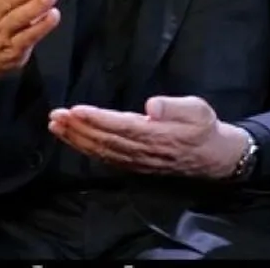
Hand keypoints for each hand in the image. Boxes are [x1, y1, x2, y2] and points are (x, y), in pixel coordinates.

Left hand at [48, 95, 247, 179]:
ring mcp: (136, 160)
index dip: (96, 120)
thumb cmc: (203, 127)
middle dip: (78, 128)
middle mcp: (142, 151)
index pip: (120, 126)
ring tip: (56, 125)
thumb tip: (151, 106)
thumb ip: (174, 107)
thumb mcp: (197, 110)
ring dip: (76, 139)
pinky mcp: (133, 164)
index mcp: (156, 135)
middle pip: (104, 140)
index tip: (75, 110)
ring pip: (101, 150)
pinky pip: (105, 157)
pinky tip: (71, 138)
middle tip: (56, 115)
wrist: (213, 157)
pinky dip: (85, 148)